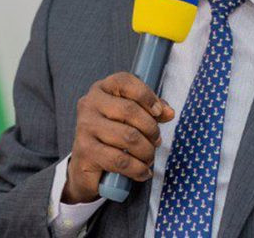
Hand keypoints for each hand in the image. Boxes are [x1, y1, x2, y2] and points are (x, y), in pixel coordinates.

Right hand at [61, 72, 175, 203]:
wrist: (84, 167)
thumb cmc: (112, 136)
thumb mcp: (130, 118)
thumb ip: (151, 111)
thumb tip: (169, 112)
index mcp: (100, 90)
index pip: (124, 81)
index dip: (147, 95)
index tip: (159, 112)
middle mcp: (89, 105)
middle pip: (129, 110)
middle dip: (151, 129)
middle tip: (156, 142)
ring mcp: (84, 128)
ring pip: (128, 136)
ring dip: (146, 151)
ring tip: (149, 158)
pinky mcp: (85, 152)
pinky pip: (120, 160)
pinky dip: (138, 169)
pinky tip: (143, 172)